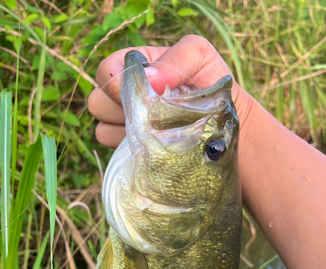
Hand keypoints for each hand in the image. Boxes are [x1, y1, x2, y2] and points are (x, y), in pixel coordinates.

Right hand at [88, 35, 248, 147]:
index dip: (117, 83)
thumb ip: (176, 59)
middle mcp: (127, 96)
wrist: (228, 130)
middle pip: (98, 102)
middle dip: (121, 110)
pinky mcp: (133, 151)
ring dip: (127, 133)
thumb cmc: (215, 88)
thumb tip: (149, 79)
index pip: (107, 71)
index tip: (143, 94)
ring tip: (157, 133)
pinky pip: (114, 153)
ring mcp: (128, 125)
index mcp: (138, 67)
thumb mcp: (202, 60)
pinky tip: (154, 149)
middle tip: (153, 116)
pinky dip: (130, 152)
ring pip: (102, 129)